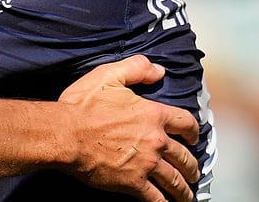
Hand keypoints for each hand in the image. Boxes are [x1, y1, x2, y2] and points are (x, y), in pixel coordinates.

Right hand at [57, 55, 200, 201]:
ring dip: (183, 189)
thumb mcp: (108, 76)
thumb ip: (136, 68)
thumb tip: (158, 70)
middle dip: (191, 166)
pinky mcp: (132, 183)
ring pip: (174, 180)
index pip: (185, 123)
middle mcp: (155, 141)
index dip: (193, 131)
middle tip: (193, 171)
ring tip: (186, 194)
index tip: (193, 138)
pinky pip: (155, 198)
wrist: (65, 134)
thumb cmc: (82, 106)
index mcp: (153, 115)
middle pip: (184, 157)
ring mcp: (146, 164)